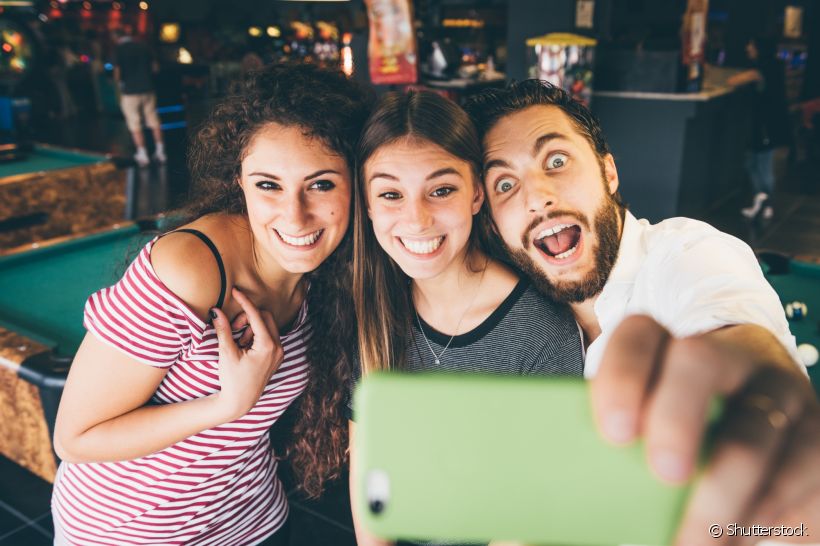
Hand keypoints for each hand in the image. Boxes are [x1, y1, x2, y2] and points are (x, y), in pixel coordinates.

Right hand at [211, 288, 283, 421]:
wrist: (240, 401)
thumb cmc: (232, 379)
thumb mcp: (226, 353)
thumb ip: (223, 330)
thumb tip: (216, 310)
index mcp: (267, 346)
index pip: (256, 315)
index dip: (245, 302)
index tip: (235, 291)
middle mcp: (278, 348)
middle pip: (265, 317)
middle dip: (248, 317)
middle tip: (234, 328)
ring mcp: (279, 352)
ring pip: (267, 326)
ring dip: (252, 326)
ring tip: (238, 341)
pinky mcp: (276, 356)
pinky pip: (269, 336)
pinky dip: (256, 334)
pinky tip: (244, 346)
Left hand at [590, 315, 819, 544]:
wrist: (765, 416)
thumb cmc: (680, 434)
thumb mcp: (649, 431)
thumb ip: (613, 457)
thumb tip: (551, 521)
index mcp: (669, 349)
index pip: (639, 335)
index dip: (622, 376)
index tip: (613, 433)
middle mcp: (730, 358)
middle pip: (698, 363)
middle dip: (676, 419)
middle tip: (663, 476)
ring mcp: (782, 394)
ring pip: (756, 434)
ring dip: (723, 498)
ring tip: (694, 542)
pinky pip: (805, 477)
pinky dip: (769, 520)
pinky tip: (738, 541)